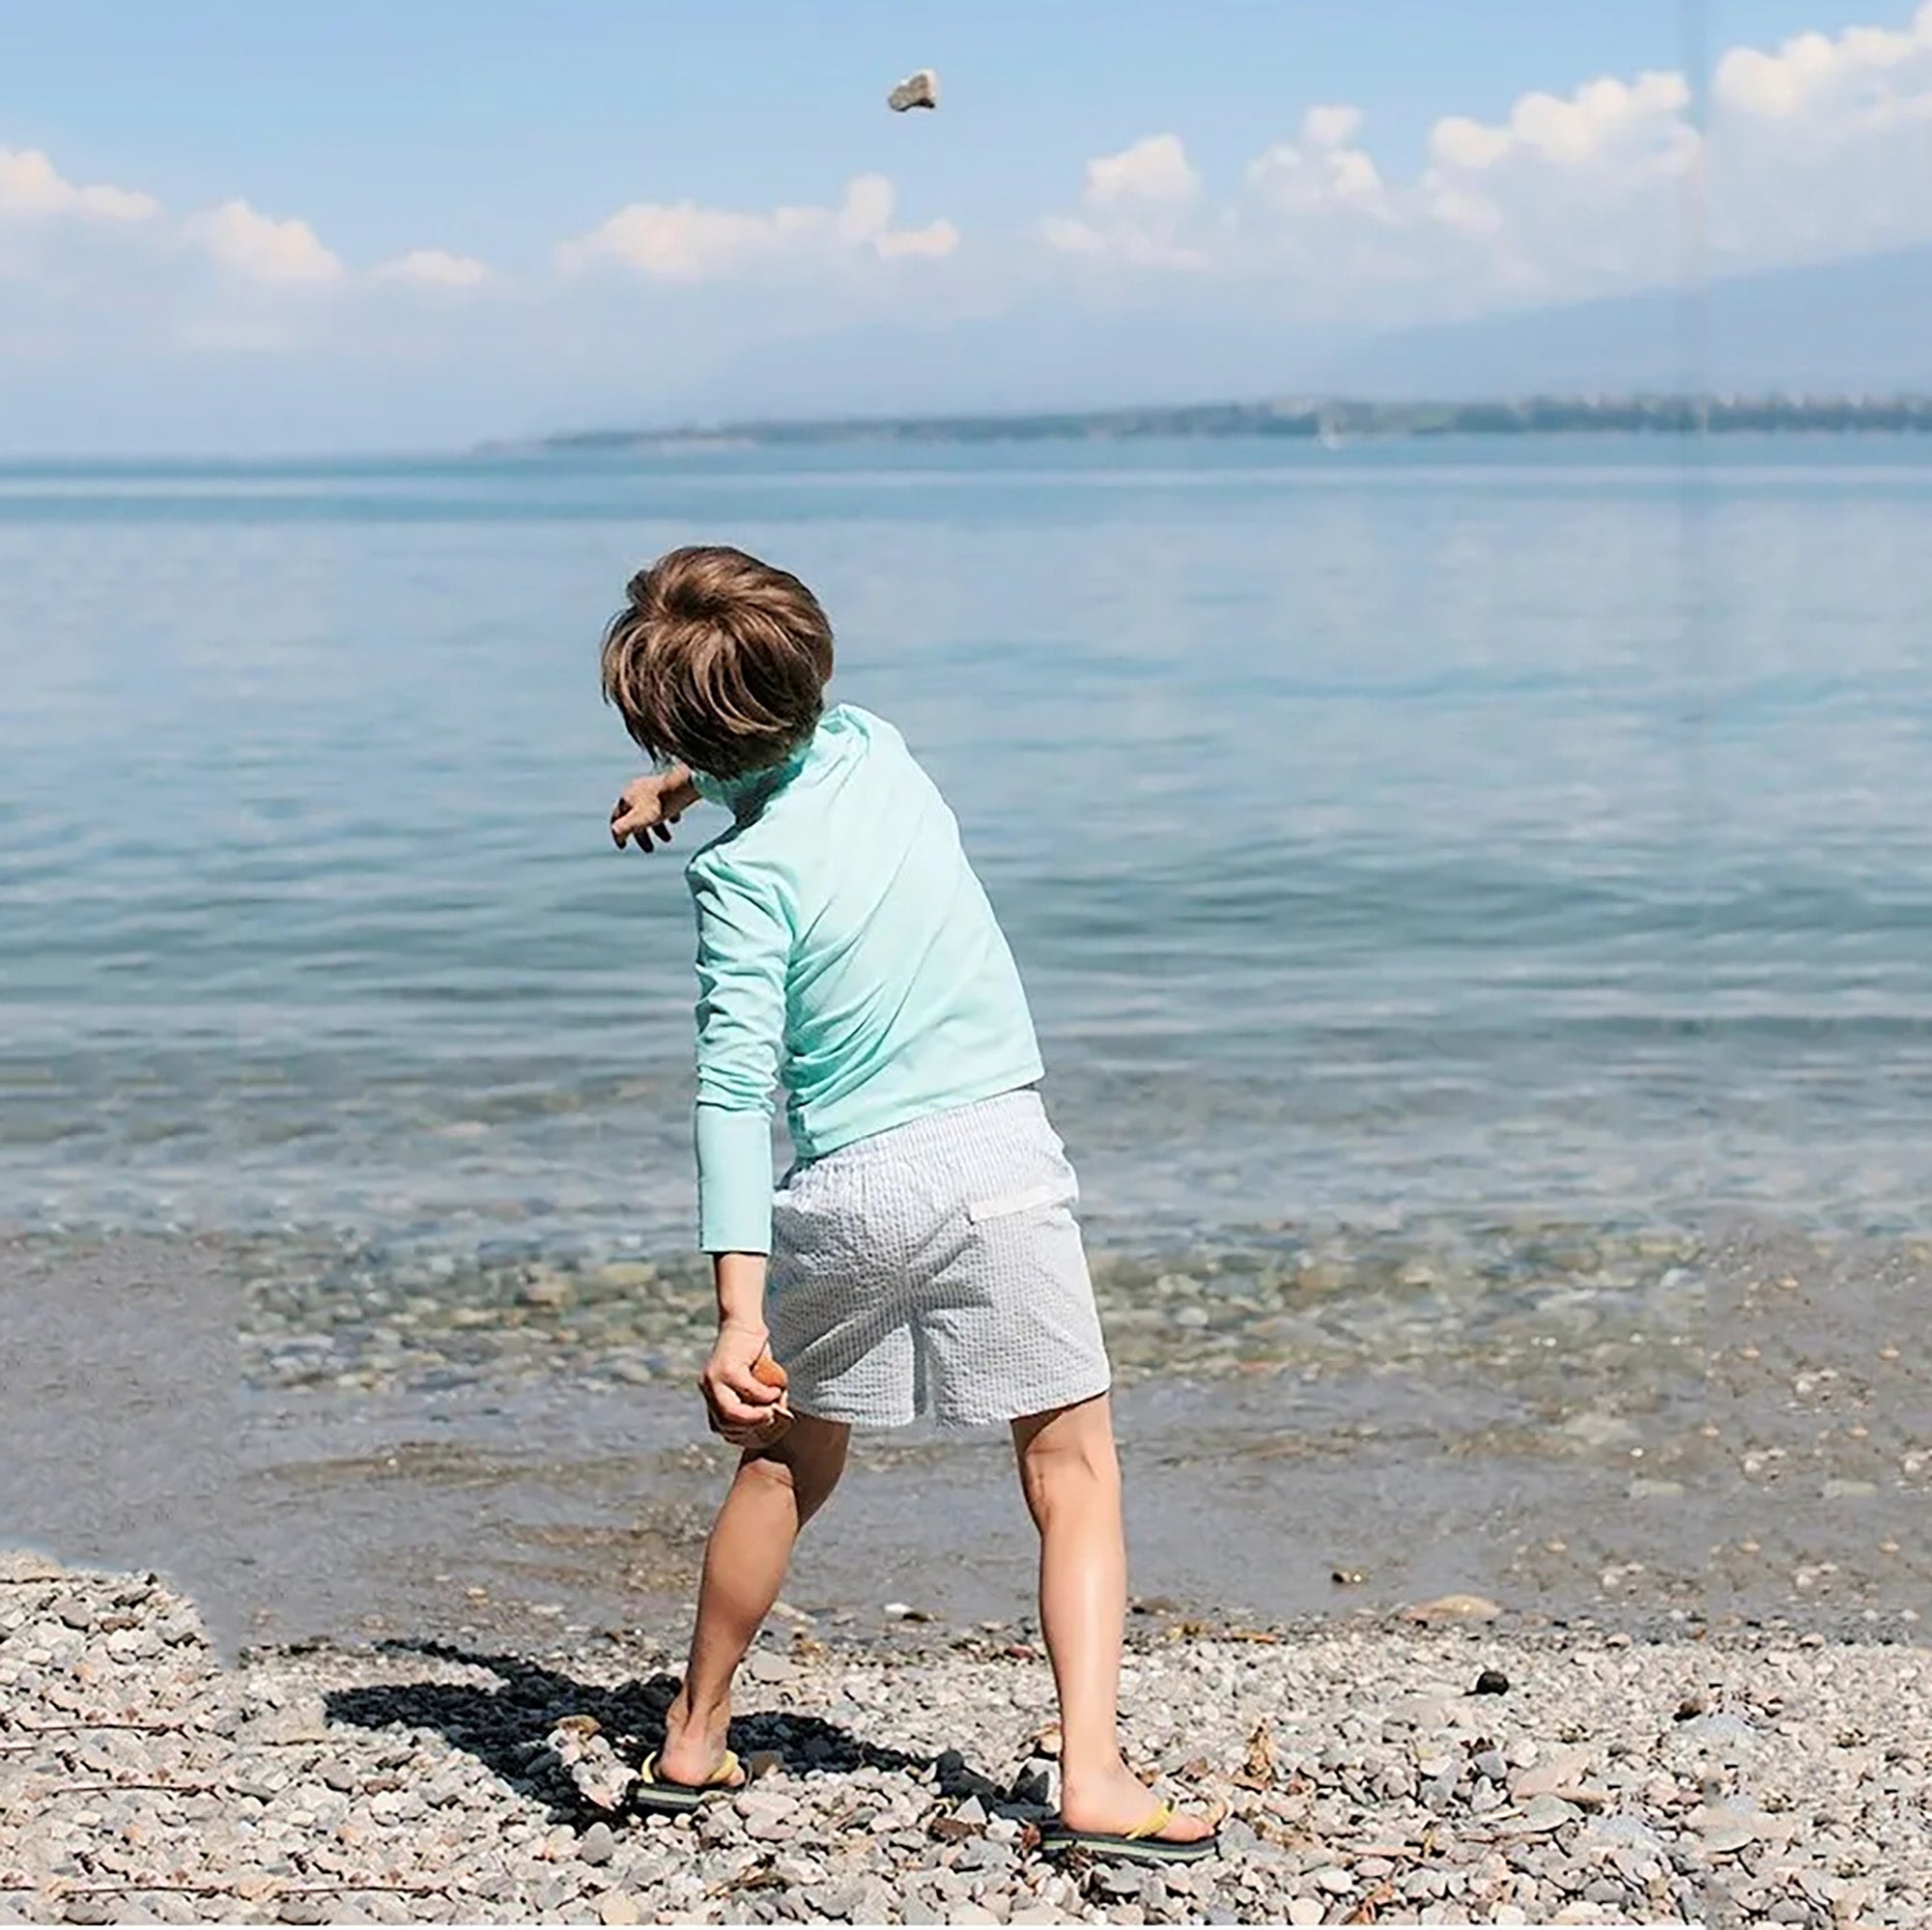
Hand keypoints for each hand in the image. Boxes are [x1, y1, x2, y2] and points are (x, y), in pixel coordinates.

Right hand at [610, 770, 692, 851]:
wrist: (682, 784)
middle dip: (642, 835)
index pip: (616, 818)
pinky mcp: (668, 786)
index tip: (623, 847)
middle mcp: (637, 790)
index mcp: (627, 797)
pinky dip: (668, 815)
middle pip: (636, 817)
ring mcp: (653, 787)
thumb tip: (616, 834)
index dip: (618, 834)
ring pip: (652, 811)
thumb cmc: (660, 803)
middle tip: (650, 850)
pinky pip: (665, 803)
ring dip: (658, 828)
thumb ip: (624, 828)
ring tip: (668, 839)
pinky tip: (676, 819)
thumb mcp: (639, 819)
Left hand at [699, 1322, 791, 1448]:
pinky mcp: (728, 1370)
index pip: (722, 1428)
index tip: (765, 1434)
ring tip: (775, 1409)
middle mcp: (708, 1390)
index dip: (745, 1436)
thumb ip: (761, 1400)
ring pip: (732, 1413)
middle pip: (725, 1425)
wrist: (744, 1321)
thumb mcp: (757, 1381)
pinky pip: (749, 1391)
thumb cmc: (754, 1353)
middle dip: (752, 1429)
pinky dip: (766, 1395)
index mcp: (712, 1395)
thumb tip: (780, 1417)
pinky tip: (778, 1390)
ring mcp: (714, 1380)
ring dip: (757, 1416)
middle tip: (773, 1421)